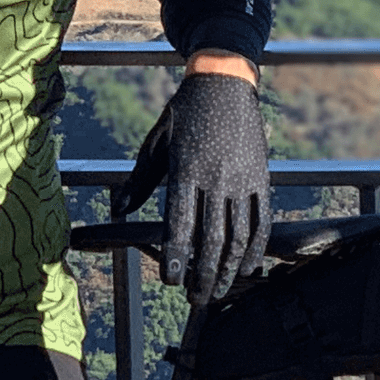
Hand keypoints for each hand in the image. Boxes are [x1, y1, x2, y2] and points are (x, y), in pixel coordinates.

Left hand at [114, 68, 269, 301]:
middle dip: (203, 274)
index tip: (171, 280)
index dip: (177, 257)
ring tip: (218, 290)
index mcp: (186, 170)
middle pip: (211, 239)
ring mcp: (243, 180)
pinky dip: (256, 248)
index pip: (180, 225)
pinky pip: (262, 220)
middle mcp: (216, 179)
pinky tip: (248, 267)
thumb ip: (139, 180)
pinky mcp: (262, 178)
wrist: (225, 81)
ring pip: (238, 235)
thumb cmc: (185, 113)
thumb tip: (117, 210)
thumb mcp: (156, 142)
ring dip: (228, 268)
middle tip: (195, 299)